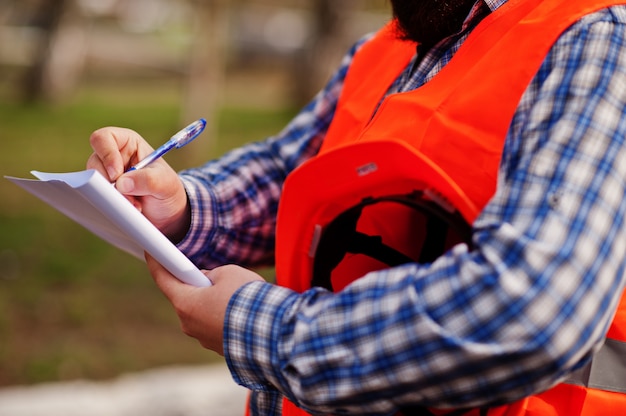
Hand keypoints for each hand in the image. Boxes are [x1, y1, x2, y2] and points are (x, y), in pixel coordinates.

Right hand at [87, 127, 189, 241]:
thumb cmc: (168, 190)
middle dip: (109, 182)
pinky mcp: (104, 192)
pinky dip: (111, 204)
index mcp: (128, 143)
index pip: (104, 138)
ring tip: (135, 204)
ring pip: (93, 182)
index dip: (107, 154)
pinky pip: (96, 197)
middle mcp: (114, 156)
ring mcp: (107, 175)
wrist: (168, 213)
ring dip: (112, 196)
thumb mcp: (166, 184)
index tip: (117, 174)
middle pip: (94, 162)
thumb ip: (148, 180)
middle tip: (128, 196)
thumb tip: (121, 183)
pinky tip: (128, 209)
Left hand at [145, 253, 264, 354]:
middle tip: (207, 272)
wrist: (271, 331)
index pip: (163, 279)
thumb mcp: (228, 273)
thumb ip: (211, 274)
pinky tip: (241, 309)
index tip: (151, 252)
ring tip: (234, 293)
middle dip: (194, 285)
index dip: (157, 263)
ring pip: (202, 313)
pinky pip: (217, 326)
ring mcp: (203, 338)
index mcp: (185, 303)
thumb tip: (208, 281)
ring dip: (211, 302)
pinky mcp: (219, 347)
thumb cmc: (246, 298)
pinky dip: (224, 316)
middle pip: (185, 298)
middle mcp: (188, 324)